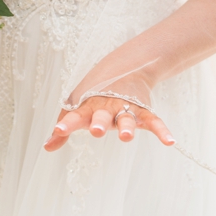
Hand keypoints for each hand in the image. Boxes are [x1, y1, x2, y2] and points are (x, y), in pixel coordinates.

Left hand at [43, 94, 174, 150]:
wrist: (122, 67)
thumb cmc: (94, 93)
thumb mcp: (76, 106)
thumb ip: (63, 129)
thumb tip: (46, 147)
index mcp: (87, 107)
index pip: (74, 115)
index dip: (66, 123)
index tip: (58, 130)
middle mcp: (106, 107)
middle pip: (102, 116)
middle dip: (99, 123)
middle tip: (96, 131)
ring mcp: (125, 107)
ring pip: (126, 118)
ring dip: (127, 126)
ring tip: (127, 136)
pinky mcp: (143, 110)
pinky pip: (153, 121)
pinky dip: (162, 130)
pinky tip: (170, 142)